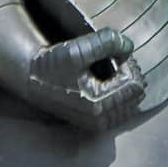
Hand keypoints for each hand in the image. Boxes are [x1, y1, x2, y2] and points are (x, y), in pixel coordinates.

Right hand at [26, 27, 145, 132]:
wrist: (31, 80)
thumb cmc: (53, 65)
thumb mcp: (78, 49)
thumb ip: (108, 42)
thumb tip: (129, 46)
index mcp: (98, 104)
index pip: (134, 86)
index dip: (129, 66)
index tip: (115, 54)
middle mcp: (99, 120)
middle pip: (136, 97)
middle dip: (130, 77)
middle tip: (116, 61)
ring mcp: (97, 125)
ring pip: (130, 105)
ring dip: (126, 87)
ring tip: (112, 71)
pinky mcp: (94, 124)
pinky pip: (120, 112)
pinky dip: (120, 96)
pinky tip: (109, 83)